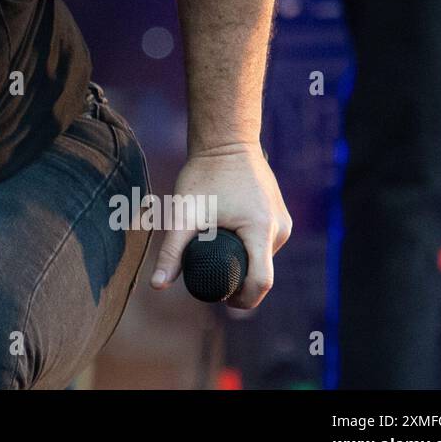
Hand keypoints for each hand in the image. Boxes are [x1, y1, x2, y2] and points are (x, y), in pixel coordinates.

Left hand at [148, 142, 291, 309]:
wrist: (226, 141)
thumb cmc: (204, 174)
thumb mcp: (185, 214)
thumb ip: (172, 251)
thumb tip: (156, 286)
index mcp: (261, 230)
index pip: (262, 283)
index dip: (243, 300)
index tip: (221, 300)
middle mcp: (280, 228)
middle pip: (262, 271)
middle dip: (238, 280)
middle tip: (209, 275)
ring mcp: (283, 222)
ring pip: (264, 258)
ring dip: (243, 263)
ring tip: (216, 253)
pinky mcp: (281, 215)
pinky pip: (266, 244)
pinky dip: (249, 249)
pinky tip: (228, 243)